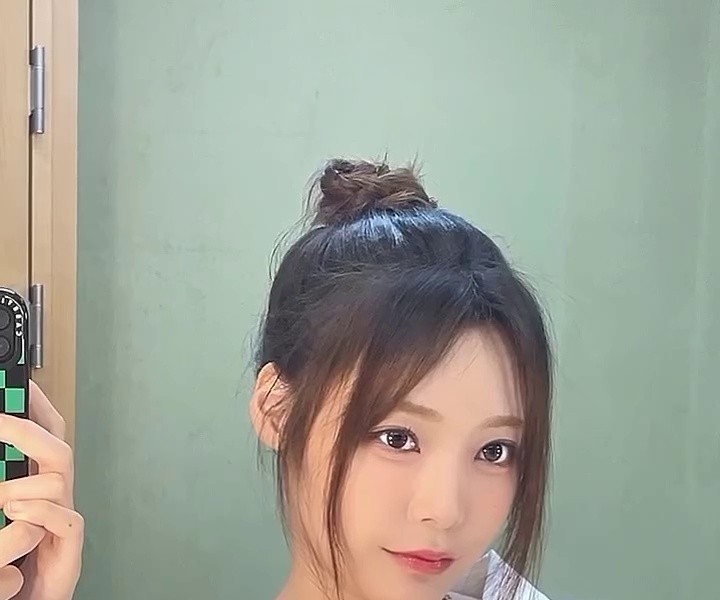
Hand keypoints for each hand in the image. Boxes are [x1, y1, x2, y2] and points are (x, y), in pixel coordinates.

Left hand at [0, 382, 82, 599]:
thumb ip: (3, 487)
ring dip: (20, 486)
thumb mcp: (1, 515)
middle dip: (29, 430)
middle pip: (58, 450)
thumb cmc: (13, 571)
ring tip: (0, 502)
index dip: (38, 409)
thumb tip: (2, 472)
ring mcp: (63, 523)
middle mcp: (55, 501)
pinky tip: (16, 514)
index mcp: (37, 489)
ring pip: (59, 482)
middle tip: (0, 421)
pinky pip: (65, 519)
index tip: (23, 385)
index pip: (47, 437)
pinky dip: (39, 513)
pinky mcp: (69, 551)